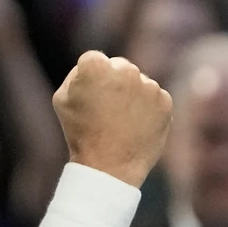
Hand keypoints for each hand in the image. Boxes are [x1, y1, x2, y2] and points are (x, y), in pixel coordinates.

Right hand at [52, 51, 172, 186]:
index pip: (92, 59)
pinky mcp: (165, 101)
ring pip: (138, 82)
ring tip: (120, 122)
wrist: (108, 167)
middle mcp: (125, 69)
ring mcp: (148, 85)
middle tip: (106, 109)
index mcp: (96, 66)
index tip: (87, 96)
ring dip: (131, 95)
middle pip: (119, 66)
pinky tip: (135, 126)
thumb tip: (97, 67)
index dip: (87, 78)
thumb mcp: (62, 99)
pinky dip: (147, 109)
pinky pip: (154, 97)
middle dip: (113, 81)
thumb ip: (77, 74)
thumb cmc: (80, 132)